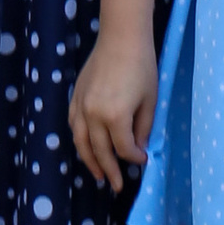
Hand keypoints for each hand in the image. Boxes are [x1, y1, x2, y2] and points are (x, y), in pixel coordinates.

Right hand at [69, 31, 159, 189]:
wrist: (121, 38)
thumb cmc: (142, 67)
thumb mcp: (150, 101)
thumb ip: (143, 128)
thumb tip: (138, 149)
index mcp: (115, 117)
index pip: (123, 149)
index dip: (133, 158)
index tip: (142, 161)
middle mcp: (94, 115)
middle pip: (100, 151)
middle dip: (109, 169)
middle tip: (116, 186)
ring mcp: (81, 106)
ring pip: (81, 142)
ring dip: (89, 161)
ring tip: (98, 175)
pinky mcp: (75, 97)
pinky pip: (74, 125)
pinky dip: (79, 139)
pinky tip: (86, 146)